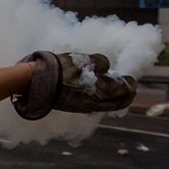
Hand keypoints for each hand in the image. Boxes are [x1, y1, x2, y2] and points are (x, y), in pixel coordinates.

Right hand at [13, 51, 136, 119]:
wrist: (36, 81)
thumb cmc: (60, 68)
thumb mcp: (84, 60)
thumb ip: (100, 63)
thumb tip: (107, 68)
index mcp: (101, 90)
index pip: (125, 90)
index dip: (131, 84)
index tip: (132, 79)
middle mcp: (96, 102)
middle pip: (118, 102)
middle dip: (126, 94)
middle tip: (129, 87)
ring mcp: (85, 106)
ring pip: (107, 105)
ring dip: (114, 98)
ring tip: (115, 90)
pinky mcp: (75, 108)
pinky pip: (95, 106)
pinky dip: (102, 101)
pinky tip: (99, 94)